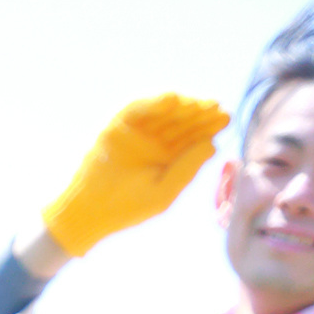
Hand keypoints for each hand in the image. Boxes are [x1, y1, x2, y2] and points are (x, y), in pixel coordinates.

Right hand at [42, 93, 227, 256]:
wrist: (88, 212)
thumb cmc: (126, 208)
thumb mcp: (164, 192)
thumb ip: (187, 169)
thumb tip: (213, 144)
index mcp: (167, 158)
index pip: (192, 137)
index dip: (209, 127)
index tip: (225, 119)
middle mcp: (154, 142)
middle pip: (181, 121)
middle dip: (199, 114)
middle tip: (216, 108)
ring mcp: (136, 132)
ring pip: (163, 113)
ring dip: (181, 106)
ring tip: (199, 105)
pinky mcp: (117, 126)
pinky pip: (137, 109)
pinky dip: (152, 103)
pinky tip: (171, 100)